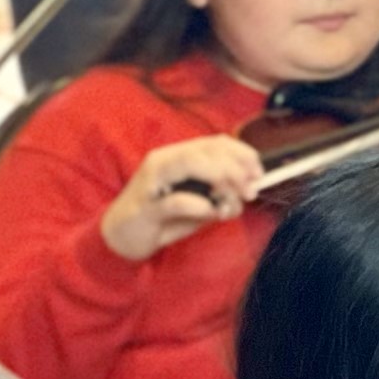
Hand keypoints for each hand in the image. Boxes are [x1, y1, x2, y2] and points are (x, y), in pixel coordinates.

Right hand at [102, 134, 263, 259]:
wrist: (118, 236)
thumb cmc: (160, 218)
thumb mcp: (196, 206)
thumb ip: (218, 197)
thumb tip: (243, 196)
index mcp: (177, 156)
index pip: (214, 142)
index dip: (242, 153)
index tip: (259, 172)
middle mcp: (164, 161)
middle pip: (206, 150)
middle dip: (236, 168)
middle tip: (251, 190)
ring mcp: (153, 181)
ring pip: (191, 163)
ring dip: (220, 178)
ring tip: (233, 199)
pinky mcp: (146, 207)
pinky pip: (176, 200)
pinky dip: (199, 206)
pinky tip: (210, 213)